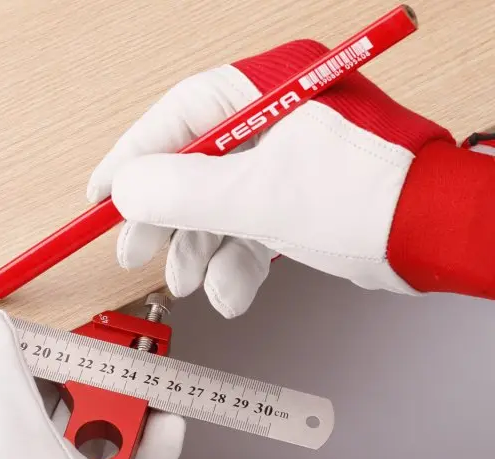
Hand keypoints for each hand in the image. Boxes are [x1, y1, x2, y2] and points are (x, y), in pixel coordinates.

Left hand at [0, 310, 184, 458]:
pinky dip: (139, 454)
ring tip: (146, 402)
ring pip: (80, 442)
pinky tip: (162, 433)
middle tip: (107, 369)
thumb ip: (2, 381)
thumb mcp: (24, 444)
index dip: (12, 369)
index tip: (47, 346)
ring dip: (122, 420)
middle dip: (86, 394)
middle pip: (37, 418)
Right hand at [88, 39, 459, 317]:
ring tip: (187, 280)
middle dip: (165, 218)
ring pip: (215, 205)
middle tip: (135, 250)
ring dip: (198, 249)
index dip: (133, 156)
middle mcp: (273, 119)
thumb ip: (184, 192)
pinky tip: (231, 290)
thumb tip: (127, 188)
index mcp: (268, 88)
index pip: (179, 115)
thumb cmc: (370, 199)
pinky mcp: (293, 199)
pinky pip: (247, 228)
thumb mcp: (261, 195)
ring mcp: (283, 161)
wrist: (437, 238)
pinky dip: (235, 263)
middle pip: (191, 165)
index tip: (101, 193)